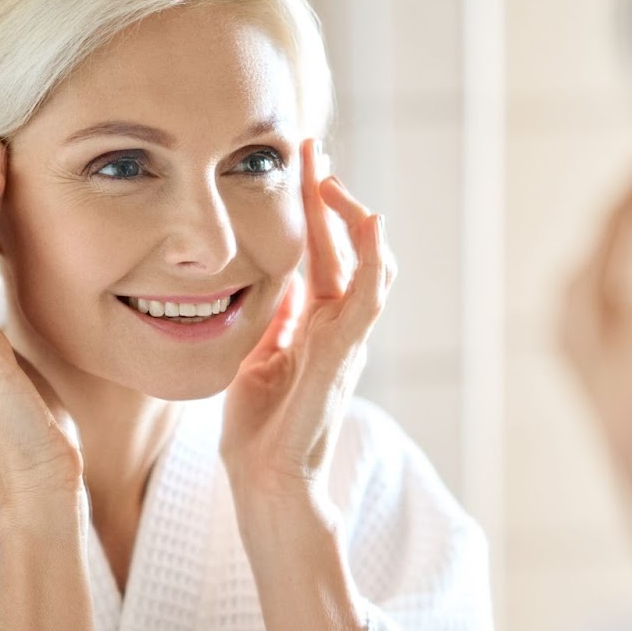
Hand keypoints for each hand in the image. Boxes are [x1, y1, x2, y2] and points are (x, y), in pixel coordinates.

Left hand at [220, 139, 396, 505]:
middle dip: (329, 195)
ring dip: (351, 215)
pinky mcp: (344, 355)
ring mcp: (346, 340)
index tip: (297, 164)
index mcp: (315, 325)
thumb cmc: (260, 432)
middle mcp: (338, 326)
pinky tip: (370, 222)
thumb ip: (275, 321)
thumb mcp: (258, 358)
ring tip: (329, 175)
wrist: (266, 482)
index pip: (322, 252)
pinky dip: (373, 258)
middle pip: (346, 246)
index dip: (313, 208)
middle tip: (309, 148)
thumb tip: (280, 283)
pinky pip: (369, 297)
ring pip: (368, 263)